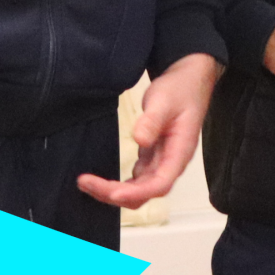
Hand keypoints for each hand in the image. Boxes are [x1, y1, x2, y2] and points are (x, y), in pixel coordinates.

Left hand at [77, 52, 221, 208]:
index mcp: (180, 152)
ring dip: (114, 191)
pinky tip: (100, 179)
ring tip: (86, 183)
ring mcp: (162, 162)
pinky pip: (136, 179)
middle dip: (115, 194)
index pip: (160, 184)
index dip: (136, 192)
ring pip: (139, 189)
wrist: (188, 80)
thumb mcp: (164, 100)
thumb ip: (152, 121)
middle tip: (86, 183)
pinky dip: (118, 183)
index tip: (112, 191)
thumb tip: (140, 141)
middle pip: (145, 192)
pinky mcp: (153, 157)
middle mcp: (171, 163)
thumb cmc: (179, 89)